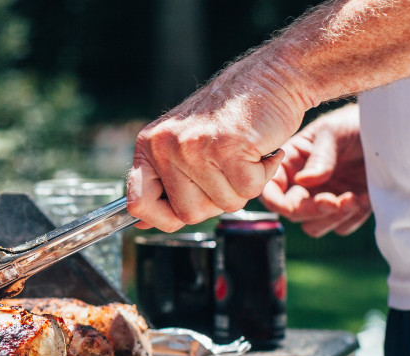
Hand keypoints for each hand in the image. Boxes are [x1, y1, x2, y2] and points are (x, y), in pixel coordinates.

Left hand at [125, 56, 304, 231]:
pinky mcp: (228, 148)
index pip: (138, 204)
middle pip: (188, 214)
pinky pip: (248, 191)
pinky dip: (263, 176)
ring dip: (242, 187)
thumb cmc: (230, 116)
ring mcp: (195, 147)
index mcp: (149, 146)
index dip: (161, 218)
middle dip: (214, 202)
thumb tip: (141, 224)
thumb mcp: (183, 144)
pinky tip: (260, 151)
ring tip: (243, 156)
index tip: (179, 214)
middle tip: (226, 172)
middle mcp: (166, 146)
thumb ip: (164, 182)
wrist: (271, 77)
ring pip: (223, 205)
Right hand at [260, 103, 370, 236]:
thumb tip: (302, 181)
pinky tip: (363, 198)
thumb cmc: (353, 123)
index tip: (295, 205)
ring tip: (353, 198)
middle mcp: (302, 186)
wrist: (387, 130)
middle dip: (313, 210)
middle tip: (334, 200)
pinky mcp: (346, 209)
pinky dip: (352, 218)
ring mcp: (323, 198)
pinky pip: (341, 228)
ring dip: (332, 219)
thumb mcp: (332, 132)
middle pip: (293, 213)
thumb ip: (319, 157)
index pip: (270, 190)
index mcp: (289, 165)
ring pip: (314, 227)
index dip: (277, 202)